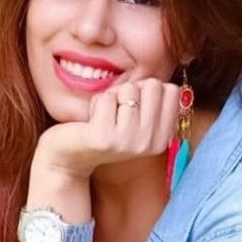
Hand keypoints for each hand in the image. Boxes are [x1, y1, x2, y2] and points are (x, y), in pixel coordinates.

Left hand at [33, 78, 180, 178]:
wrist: (69, 157)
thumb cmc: (104, 129)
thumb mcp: (135, 120)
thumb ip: (153, 103)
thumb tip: (167, 85)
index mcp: (161, 139)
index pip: (172, 90)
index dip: (147, 89)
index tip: (133, 107)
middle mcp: (149, 143)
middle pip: (153, 85)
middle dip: (130, 90)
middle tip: (117, 111)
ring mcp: (128, 142)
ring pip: (129, 89)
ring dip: (112, 96)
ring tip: (103, 117)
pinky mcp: (104, 138)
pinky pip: (106, 97)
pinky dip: (96, 102)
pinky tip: (91, 122)